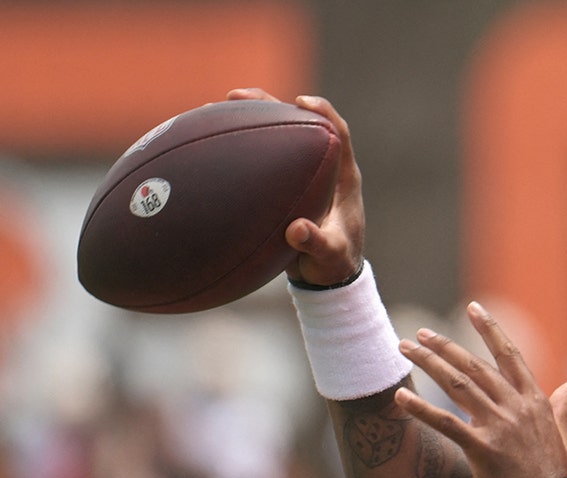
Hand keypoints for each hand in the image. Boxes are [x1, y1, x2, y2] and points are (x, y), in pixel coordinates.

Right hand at [226, 88, 365, 285]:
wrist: (327, 277)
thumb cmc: (334, 265)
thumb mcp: (330, 257)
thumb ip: (317, 244)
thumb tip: (297, 231)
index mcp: (343, 178)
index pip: (338, 133)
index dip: (323, 112)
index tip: (301, 101)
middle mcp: (322, 169)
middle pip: (297, 124)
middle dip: (270, 105)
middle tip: (236, 95)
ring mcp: (300, 175)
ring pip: (275, 138)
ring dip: (248, 121)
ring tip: (212, 109)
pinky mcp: (281, 186)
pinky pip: (259, 161)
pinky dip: (237, 151)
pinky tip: (207, 147)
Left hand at [394, 302, 566, 477]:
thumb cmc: (553, 476)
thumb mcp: (560, 434)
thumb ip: (558, 405)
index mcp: (534, 400)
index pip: (509, 355)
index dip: (491, 329)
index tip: (473, 308)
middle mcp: (516, 407)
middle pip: (474, 366)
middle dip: (444, 346)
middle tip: (419, 333)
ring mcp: (499, 426)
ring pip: (458, 385)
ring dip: (429, 364)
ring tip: (405, 350)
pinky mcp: (483, 449)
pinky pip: (446, 422)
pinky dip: (421, 408)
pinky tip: (401, 395)